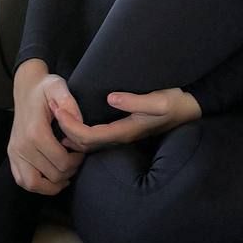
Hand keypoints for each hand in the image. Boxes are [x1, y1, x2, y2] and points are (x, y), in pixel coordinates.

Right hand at [9, 62, 85, 195]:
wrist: (25, 87)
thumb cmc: (44, 88)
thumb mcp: (58, 86)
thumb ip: (69, 102)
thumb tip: (79, 122)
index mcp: (35, 131)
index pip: (61, 162)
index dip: (77, 160)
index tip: (81, 150)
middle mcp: (22, 145)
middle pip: (52, 175)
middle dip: (69, 170)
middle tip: (76, 158)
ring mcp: (14, 152)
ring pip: (34, 184)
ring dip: (53, 183)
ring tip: (64, 172)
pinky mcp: (11, 155)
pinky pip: (23, 181)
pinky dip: (38, 185)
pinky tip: (51, 176)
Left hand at [53, 87, 202, 152]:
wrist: (190, 109)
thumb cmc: (176, 103)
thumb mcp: (160, 100)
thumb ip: (135, 101)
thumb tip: (111, 99)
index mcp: (126, 131)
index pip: (90, 136)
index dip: (71, 126)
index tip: (58, 110)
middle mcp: (122, 137)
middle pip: (85, 144)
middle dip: (66, 129)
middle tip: (52, 110)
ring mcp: (123, 136)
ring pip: (89, 144)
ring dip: (71, 133)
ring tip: (57, 116)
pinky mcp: (124, 132)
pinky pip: (96, 138)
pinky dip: (80, 133)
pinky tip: (72, 123)